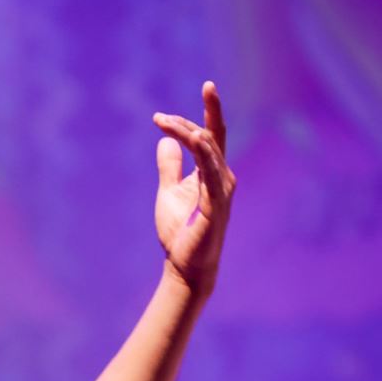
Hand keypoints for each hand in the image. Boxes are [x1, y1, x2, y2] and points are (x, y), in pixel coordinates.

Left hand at [153, 82, 235, 293]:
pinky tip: (195, 139)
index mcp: (211, 171)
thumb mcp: (169, 192)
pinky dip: (205, 155)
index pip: (211, 135)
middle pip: (211, 137)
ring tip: (172, 124)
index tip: (159, 116)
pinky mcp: (217, 204)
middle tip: (161, 116)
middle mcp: (222, 176)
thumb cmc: (181, 231)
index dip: (197, 116)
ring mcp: (222, 190)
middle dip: (199, 116)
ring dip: (190, 135)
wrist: (185, 264)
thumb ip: (170, 167)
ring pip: (210, 152)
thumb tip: (164, 141)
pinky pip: (212, 174)